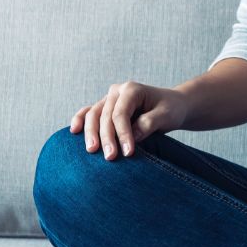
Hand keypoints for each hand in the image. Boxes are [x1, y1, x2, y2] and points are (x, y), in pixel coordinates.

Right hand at [69, 81, 189, 160]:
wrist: (172, 106)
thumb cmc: (170, 109)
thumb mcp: (166, 115)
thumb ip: (149, 123)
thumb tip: (132, 136)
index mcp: (132, 89)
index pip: (121, 113)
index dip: (122, 134)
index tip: (128, 153)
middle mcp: (117, 92)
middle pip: (104, 115)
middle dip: (106, 137)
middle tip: (110, 157)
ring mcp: (109, 99)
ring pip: (93, 115)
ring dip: (91, 133)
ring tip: (92, 151)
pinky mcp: (105, 108)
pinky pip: (89, 113)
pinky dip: (80, 120)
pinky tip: (74, 131)